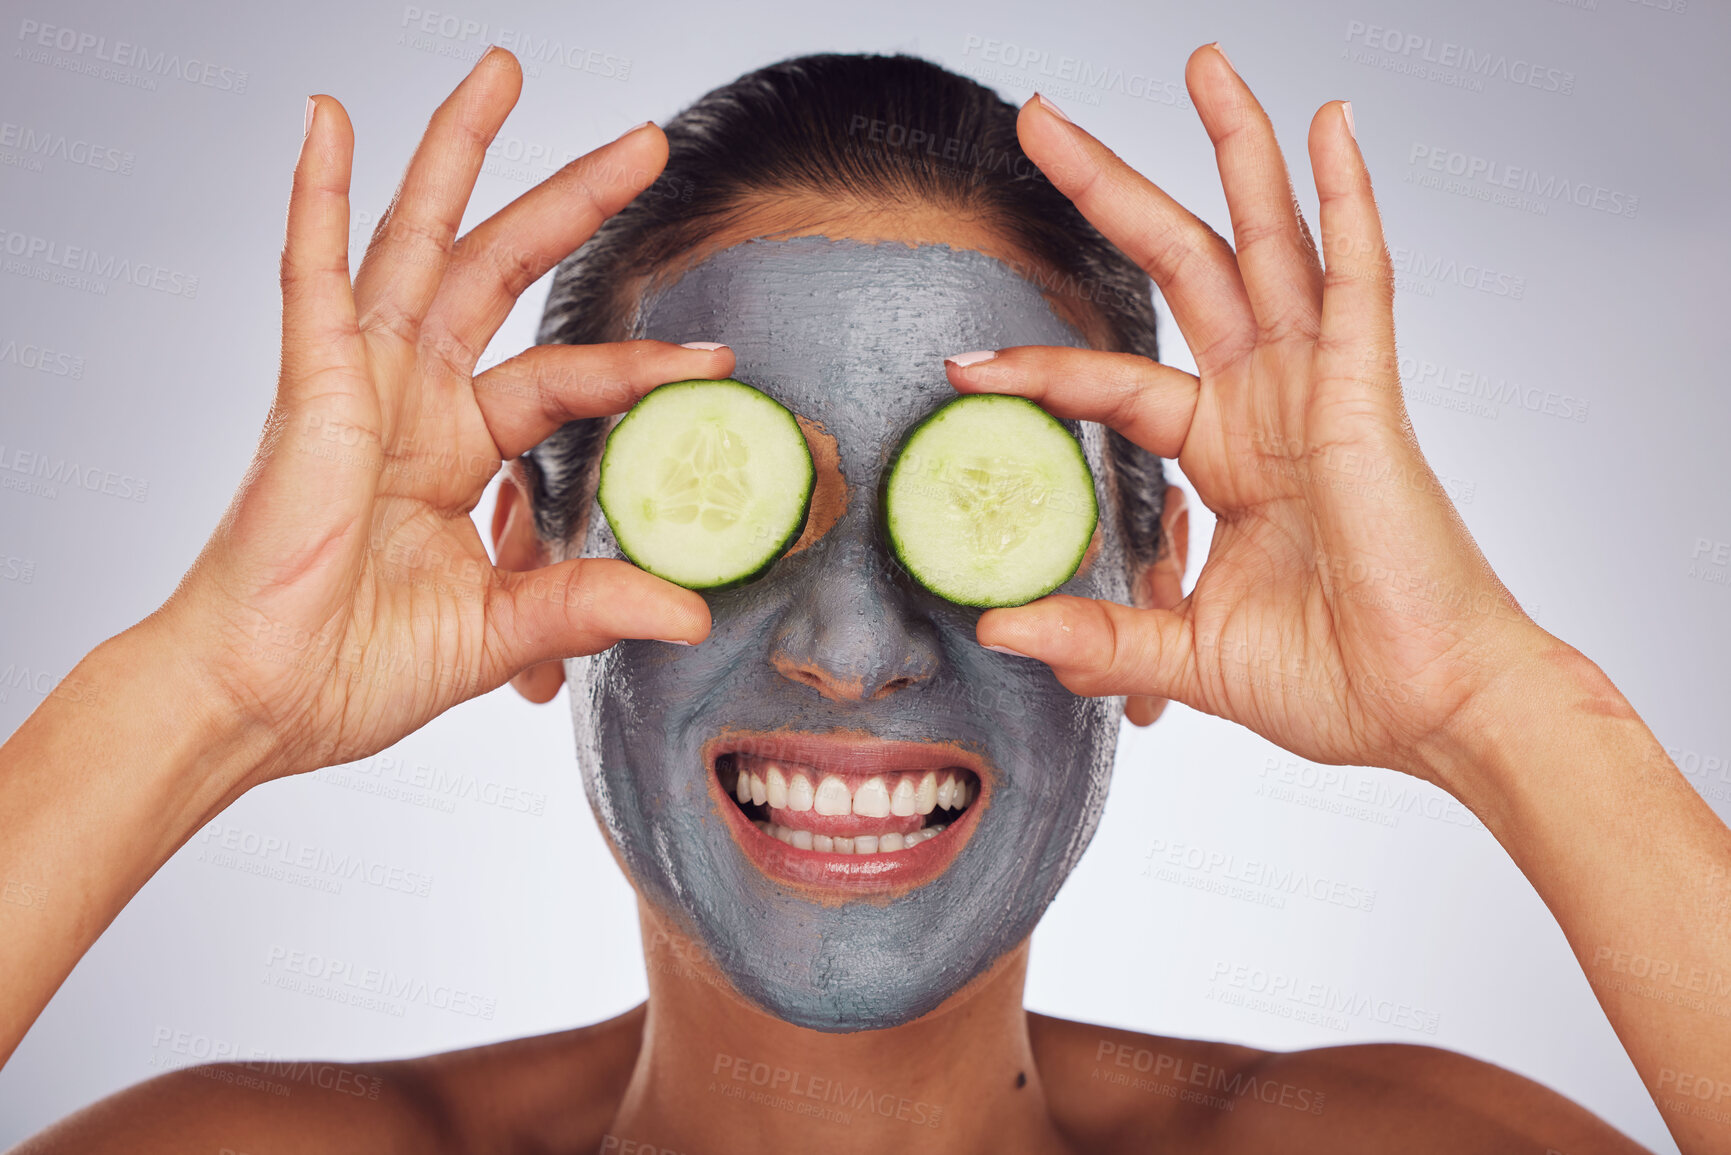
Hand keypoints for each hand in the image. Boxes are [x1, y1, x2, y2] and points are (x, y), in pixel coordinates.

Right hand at [151, 47, 720, 783]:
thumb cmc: (355, 668)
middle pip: (504, 271)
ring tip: (502, 71)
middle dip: (574, 202)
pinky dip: (315, 197)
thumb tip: (690, 611)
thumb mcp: (501, 632)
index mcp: (456, 451)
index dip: (637, 364)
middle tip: (648, 142)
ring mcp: (358, 384)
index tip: (716, 358)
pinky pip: (311, 275)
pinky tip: (328, 119)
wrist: (262, 703)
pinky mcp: (307, 387)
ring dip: (458, 155)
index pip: (565, 380)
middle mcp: (412, 401)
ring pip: (418, 242)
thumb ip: (586, 604)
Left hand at [953, 46, 1549, 784]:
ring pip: (1266, 243)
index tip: (964, 362)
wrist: (1432, 713)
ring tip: (1200, 63)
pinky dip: (1347, 202)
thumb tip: (1003, 624)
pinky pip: (1359, 280)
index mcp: (1226, 455)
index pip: (1113, 381)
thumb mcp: (1186, 654)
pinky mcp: (1369, 396)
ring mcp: (1319, 390)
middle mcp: (1267, 404)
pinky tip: (1330, 126)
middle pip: (1178, 266)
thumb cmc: (1338, 679)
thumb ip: (1099, 634)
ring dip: (1235, 151)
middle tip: (1039, 117)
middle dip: (1107, 189)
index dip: (1039, 362)